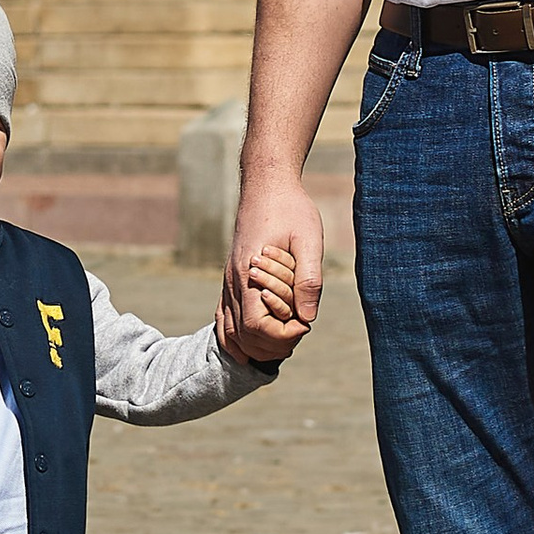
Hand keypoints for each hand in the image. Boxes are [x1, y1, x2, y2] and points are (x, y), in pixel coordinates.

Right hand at [221, 172, 324, 357]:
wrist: (267, 185)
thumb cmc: (291, 209)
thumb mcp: (309, 239)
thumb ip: (308, 279)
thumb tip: (308, 319)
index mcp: (249, 273)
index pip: (256, 326)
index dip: (281, 335)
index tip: (304, 323)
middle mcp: (233, 282)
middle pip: (243, 335)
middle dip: (273, 344)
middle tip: (299, 331)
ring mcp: (229, 281)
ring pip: (231, 331)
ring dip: (256, 344)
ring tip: (284, 340)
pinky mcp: (232, 278)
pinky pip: (223, 317)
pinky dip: (234, 337)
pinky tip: (249, 348)